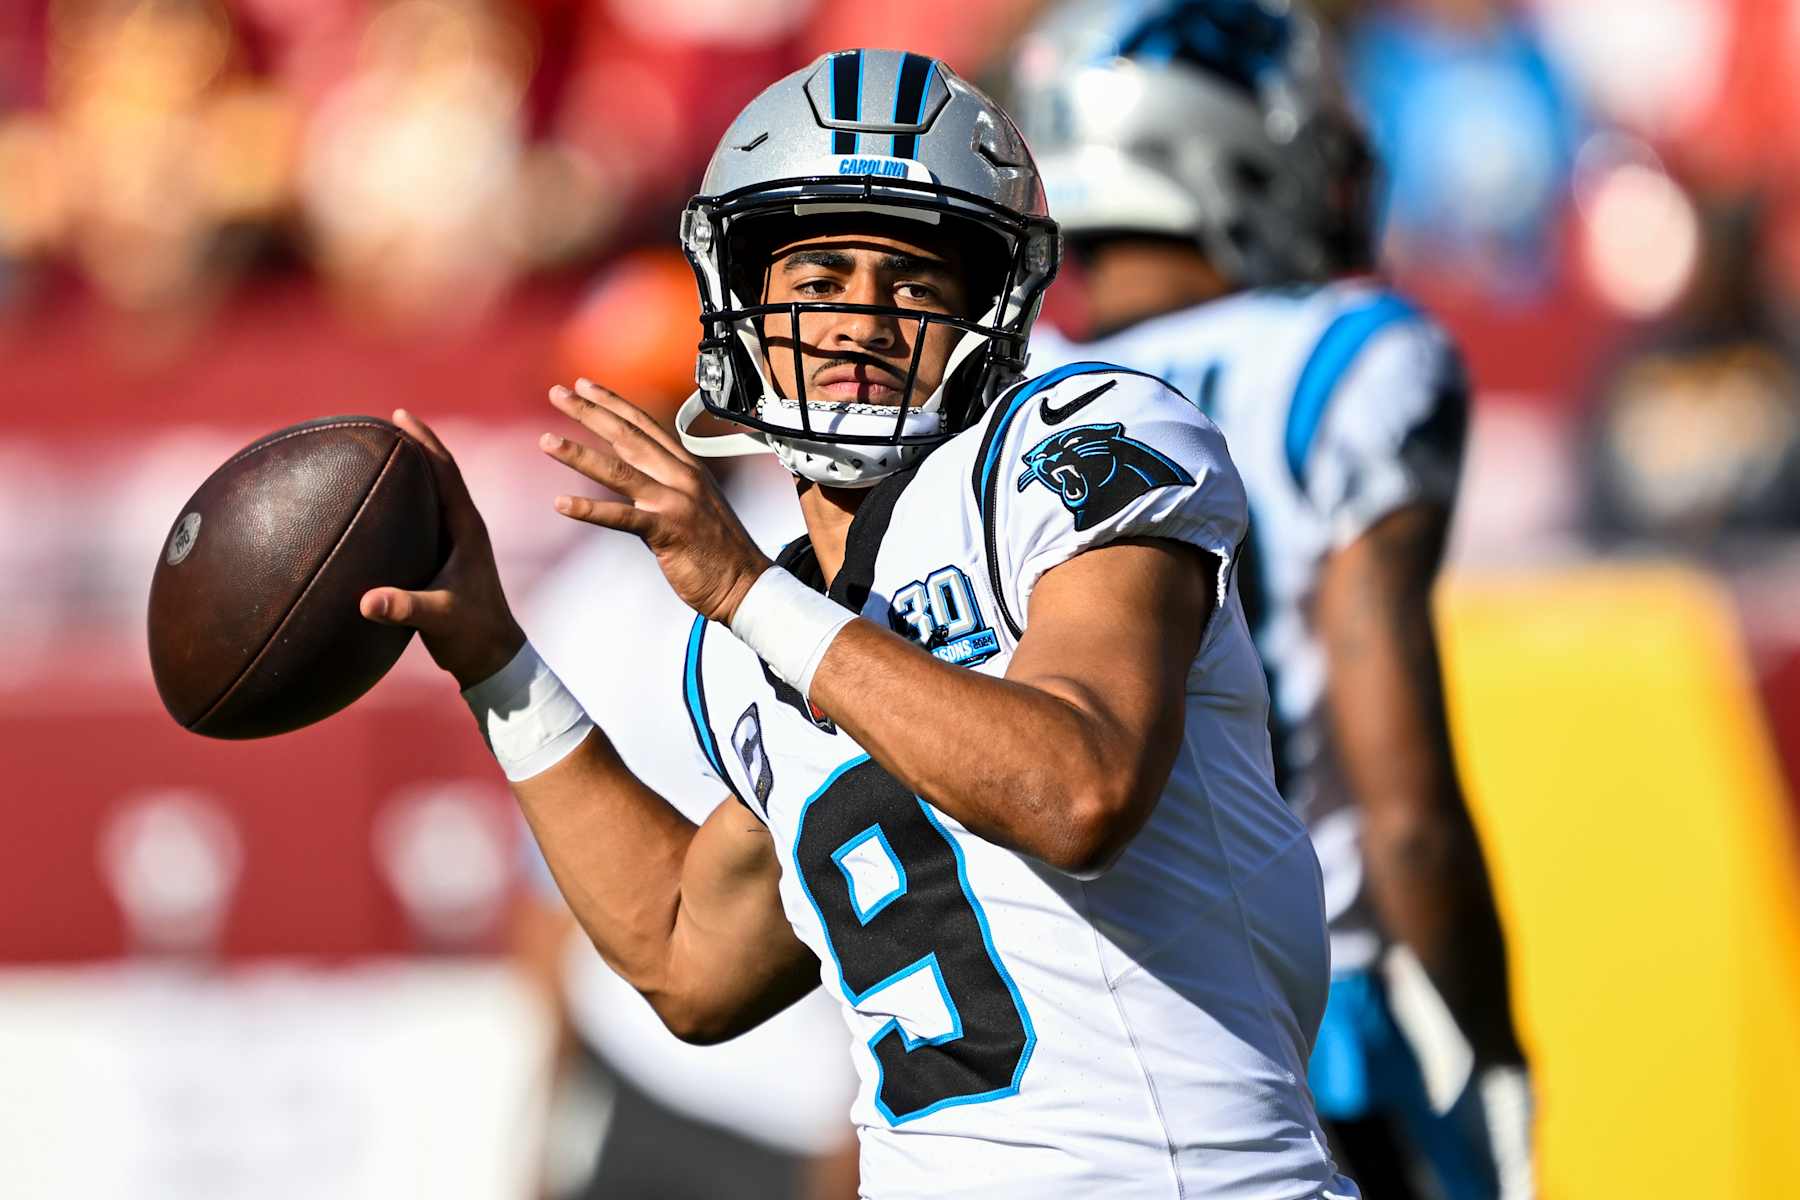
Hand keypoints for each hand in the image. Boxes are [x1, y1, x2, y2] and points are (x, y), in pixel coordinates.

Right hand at [359, 409, 525, 688]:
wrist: (494, 658)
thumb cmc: (471, 636)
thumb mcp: (437, 619)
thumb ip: (404, 608)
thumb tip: (367, 601)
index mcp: (467, 529)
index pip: (446, 472)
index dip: (424, 441)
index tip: (400, 414)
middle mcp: (465, 528)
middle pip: (440, 473)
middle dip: (416, 445)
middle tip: (386, 420)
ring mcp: (458, 542)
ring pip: (435, 493)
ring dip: (413, 470)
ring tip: (383, 450)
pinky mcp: (449, 558)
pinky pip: (426, 517)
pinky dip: (407, 500)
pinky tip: (384, 502)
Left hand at [544, 379, 770, 622]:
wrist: (746, 584)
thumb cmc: (719, 551)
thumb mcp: (693, 505)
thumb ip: (663, 487)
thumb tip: (632, 480)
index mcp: (687, 467)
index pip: (644, 425)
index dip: (612, 402)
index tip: (584, 385)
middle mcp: (682, 477)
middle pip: (628, 437)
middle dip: (589, 412)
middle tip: (557, 393)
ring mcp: (676, 503)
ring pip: (619, 471)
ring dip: (579, 455)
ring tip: (547, 441)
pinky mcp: (668, 532)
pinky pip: (622, 518)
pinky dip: (590, 510)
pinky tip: (561, 503)